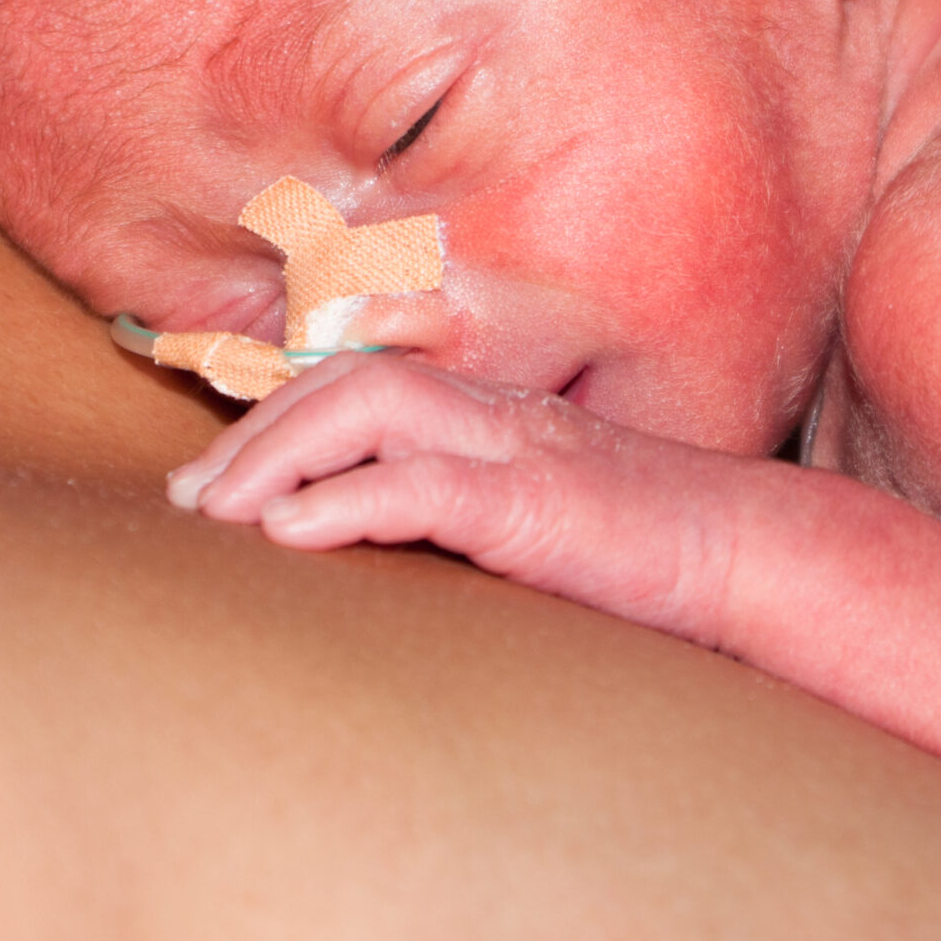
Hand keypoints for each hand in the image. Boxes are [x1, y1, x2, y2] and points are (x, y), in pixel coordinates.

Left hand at [165, 352, 750, 639]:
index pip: (365, 381)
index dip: (278, 418)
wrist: (750, 559)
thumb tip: (381, 561)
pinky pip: (425, 483)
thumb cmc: (649, 557)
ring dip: (279, 451)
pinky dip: (347, 501)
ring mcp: (519, 448)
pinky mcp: (538, 502)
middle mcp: (497, 414)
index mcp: (495, 417)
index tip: (216, 481)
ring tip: (221, 513)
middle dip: (255, 433)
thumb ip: (471, 521)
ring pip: (371, 403)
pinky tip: (291, 534)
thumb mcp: (543, 526)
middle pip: (348, 379)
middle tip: (189, 500)